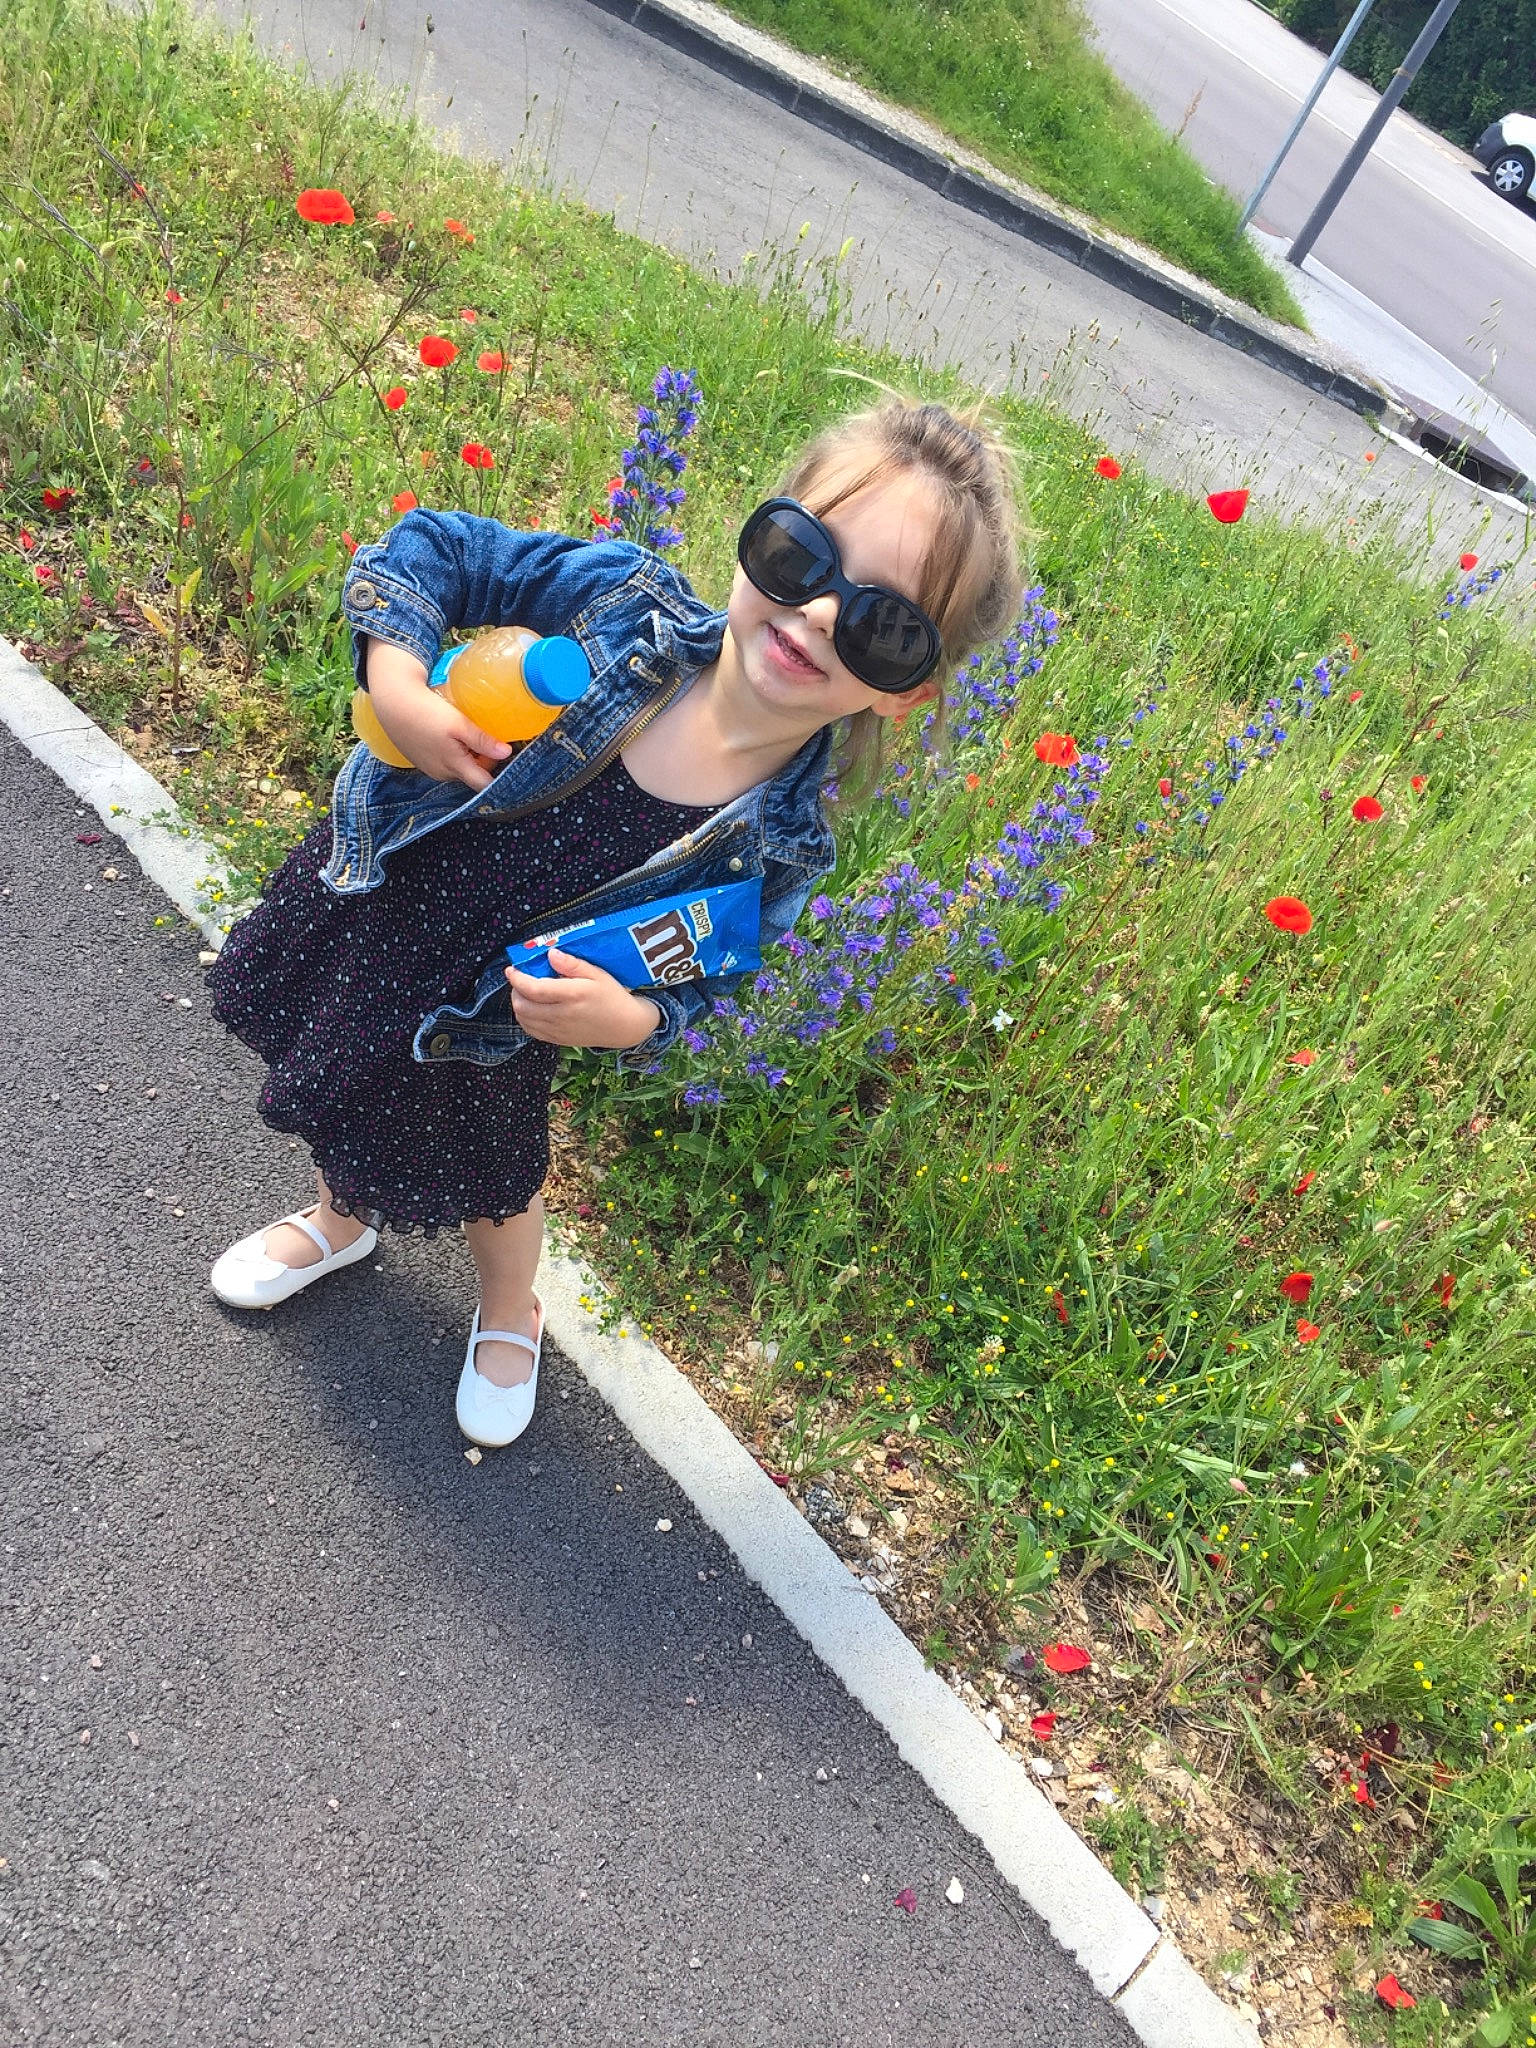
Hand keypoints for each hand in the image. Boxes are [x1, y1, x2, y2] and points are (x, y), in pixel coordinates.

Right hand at [365, 639, 511, 789]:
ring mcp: (432, 769)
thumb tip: (506, 753)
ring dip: (470, 755)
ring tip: (468, 732)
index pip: (484, 785)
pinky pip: (447, 762)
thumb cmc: (426, 713)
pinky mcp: (424, 762)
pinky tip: (451, 734)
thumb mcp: (459, 724)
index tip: (508, 760)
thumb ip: (482, 741)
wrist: (393, 704)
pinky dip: (455, 752)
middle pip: (474, 775)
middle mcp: (443, 774)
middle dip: (484, 760)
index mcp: (454, 767)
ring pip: (460, 768)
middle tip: (487, 736)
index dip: (499, 776)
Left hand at [506, 948, 662, 1049]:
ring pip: (523, 1019)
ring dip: (518, 1004)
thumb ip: (572, 964)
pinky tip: (532, 1009)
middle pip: (522, 1005)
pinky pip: (531, 1031)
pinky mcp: (558, 1040)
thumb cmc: (612, 996)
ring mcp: (559, 1030)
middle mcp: (562, 1014)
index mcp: (572, 995)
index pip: (533, 988)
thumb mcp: (597, 974)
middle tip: (520, 979)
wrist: (624, 1026)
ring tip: (526, 993)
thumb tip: (551, 953)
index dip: (517, 978)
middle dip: (515, 991)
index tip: (512, 969)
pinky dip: (525, 1019)